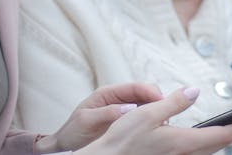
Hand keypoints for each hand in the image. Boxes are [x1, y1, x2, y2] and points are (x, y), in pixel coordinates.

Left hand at [37, 82, 163, 151]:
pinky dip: (151, 120)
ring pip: (146, 105)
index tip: (162, 101)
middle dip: (158, 101)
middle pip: (145, 93)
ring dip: (156, 111)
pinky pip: (142, 117)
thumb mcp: (87, 120)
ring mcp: (122, 109)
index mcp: (107, 93)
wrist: (66, 144)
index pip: (135, 87)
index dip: (151, 92)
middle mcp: (117, 99)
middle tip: (166, 115)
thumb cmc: (73, 131)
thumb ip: (107, 112)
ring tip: (163, 123)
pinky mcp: (125, 121)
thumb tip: (129, 108)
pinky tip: (155, 128)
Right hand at [76, 86, 231, 154]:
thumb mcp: (147, 112)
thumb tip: (194, 91)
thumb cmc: (123, 140)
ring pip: (209, 149)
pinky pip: (197, 152)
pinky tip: (203, 135)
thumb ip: (173, 102)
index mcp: (184, 142)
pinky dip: (207, 142)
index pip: (225, 134)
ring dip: (223, 137)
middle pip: (221, 143)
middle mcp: (186, 154)